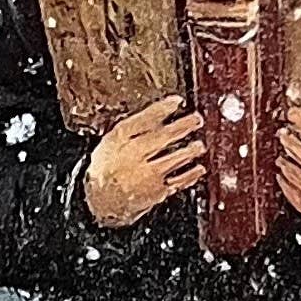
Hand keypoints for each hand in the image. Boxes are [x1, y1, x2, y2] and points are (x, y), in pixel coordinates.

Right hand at [83, 95, 206, 228]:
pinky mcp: (156, 192)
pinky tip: (198, 169)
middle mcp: (132, 157)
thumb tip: (163, 110)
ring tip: (198, 145)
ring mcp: (145, 176)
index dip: (162, 109)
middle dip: (182, 127)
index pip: (143, 120)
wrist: (101, 199)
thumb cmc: (109, 166)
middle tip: (196, 120)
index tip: (177, 101)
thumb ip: (136, 126)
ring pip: (172, 160)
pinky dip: (190, 175)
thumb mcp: (113, 141)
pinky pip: (177, 182)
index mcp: (119, 141)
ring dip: (189, 151)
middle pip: (161, 138)